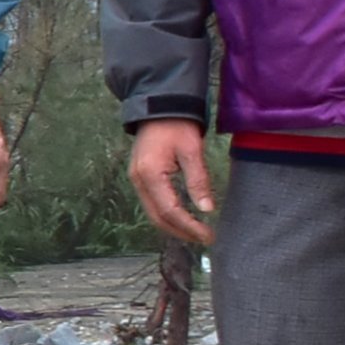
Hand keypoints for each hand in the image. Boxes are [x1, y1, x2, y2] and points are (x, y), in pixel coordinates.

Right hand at [128, 118, 217, 244]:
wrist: (159, 106)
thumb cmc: (177, 126)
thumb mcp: (192, 151)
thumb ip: (198, 180)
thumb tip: (207, 209)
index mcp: (150, 175)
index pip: (170, 210)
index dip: (189, 226)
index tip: (208, 235)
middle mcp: (139, 182)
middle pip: (157, 217)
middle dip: (181, 231)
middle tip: (204, 238)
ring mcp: (136, 180)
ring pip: (153, 213)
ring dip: (173, 226)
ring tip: (195, 232)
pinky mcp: (141, 178)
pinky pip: (152, 204)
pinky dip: (167, 215)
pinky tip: (182, 217)